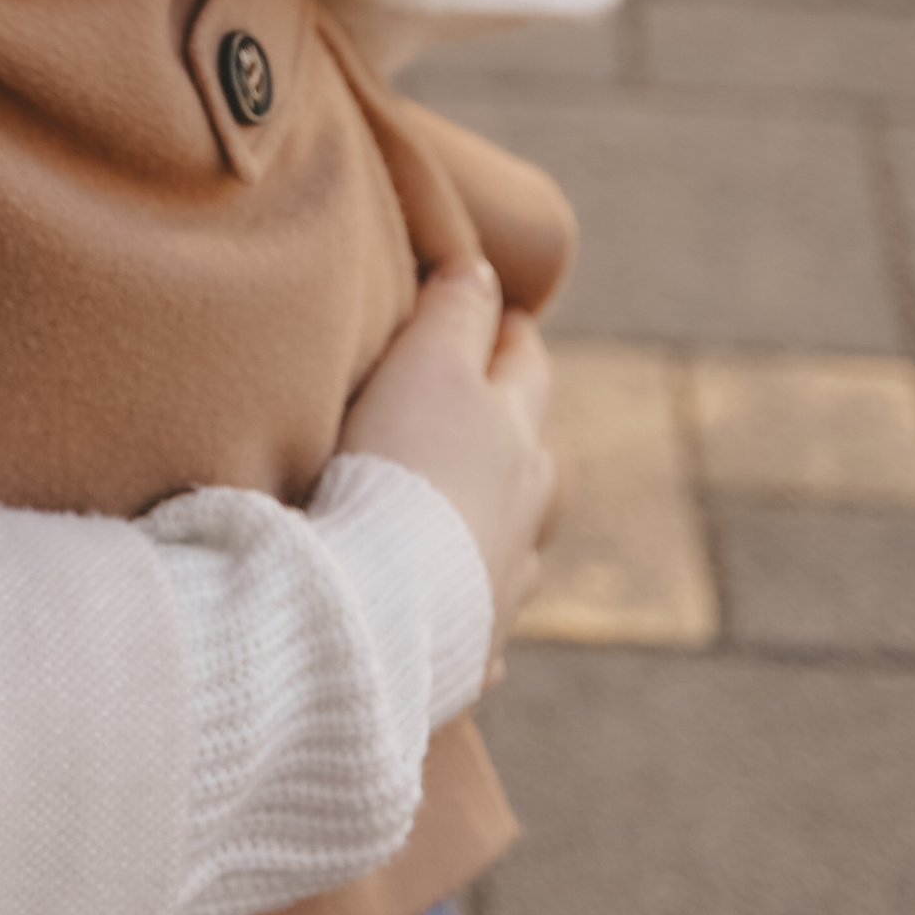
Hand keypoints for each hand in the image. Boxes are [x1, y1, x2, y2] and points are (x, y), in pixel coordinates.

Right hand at [341, 258, 555, 640]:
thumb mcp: (426, 366)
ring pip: (515, 539)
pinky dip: (471, 606)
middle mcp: (522, 509)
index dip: (510, 333)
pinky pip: (480, 621)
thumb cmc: (402, 472)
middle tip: (493, 407)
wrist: (381, 604)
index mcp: (515, 435)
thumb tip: (481, 270)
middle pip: (532, 455)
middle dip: (515, 427)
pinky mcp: (469, 644)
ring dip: (500, 520)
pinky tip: (460, 616)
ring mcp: (500, 580)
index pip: (524, 365)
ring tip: (475, 511)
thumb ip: (455, 314)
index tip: (507, 314)